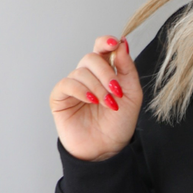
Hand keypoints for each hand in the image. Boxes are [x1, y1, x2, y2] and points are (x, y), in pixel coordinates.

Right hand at [49, 36, 141, 160]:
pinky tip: (91, 100)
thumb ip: (128, 69)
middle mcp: (88, 76)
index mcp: (105, 72)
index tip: (115, 43)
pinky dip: (81, 90)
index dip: (106, 42)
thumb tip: (122, 43)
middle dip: (106, 72)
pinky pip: (67, 84)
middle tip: (116, 91)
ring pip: (81, 72)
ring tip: (108, 104)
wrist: (107, 149)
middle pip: (92, 58)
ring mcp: (73, 86)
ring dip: (97, 87)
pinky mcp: (60, 98)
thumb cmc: (119, 124)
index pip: (102, 48)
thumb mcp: (132, 95)